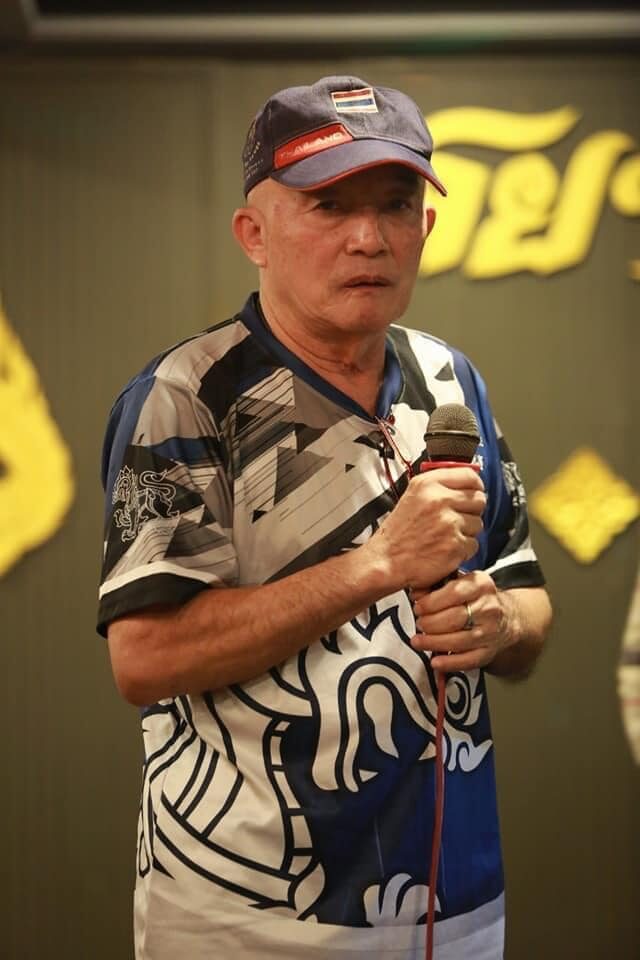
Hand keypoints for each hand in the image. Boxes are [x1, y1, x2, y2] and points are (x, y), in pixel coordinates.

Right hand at [364, 466, 486, 592]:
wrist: (386, 559)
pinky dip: (463, 549)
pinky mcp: (455, 545)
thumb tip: (469, 482)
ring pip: (478, 523)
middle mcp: (439, 500)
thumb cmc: (398, 532)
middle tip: (456, 518)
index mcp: (428, 484)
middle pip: (479, 499)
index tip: (473, 492)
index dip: (475, 486)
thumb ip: (439, 485)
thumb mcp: (413, 496)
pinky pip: (473, 544)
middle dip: (472, 510)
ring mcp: (448, 523)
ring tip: (446, 535)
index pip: (470, 476)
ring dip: (467, 531)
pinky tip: (446, 548)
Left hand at [410, 570, 516, 672]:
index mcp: (481, 585)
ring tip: (418, 641)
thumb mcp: (461, 583)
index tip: (418, 608)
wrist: (506, 617)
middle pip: (455, 619)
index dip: (431, 602)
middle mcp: (489, 608)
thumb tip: (415, 594)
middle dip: (430, 624)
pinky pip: (469, 660)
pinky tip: (436, 662)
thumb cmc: (476, 599)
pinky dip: (450, 663)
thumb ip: (437, 585)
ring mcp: (491, 632)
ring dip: (434, 643)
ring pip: (459, 641)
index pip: (454, 593)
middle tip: (419, 624)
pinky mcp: (489, 651)